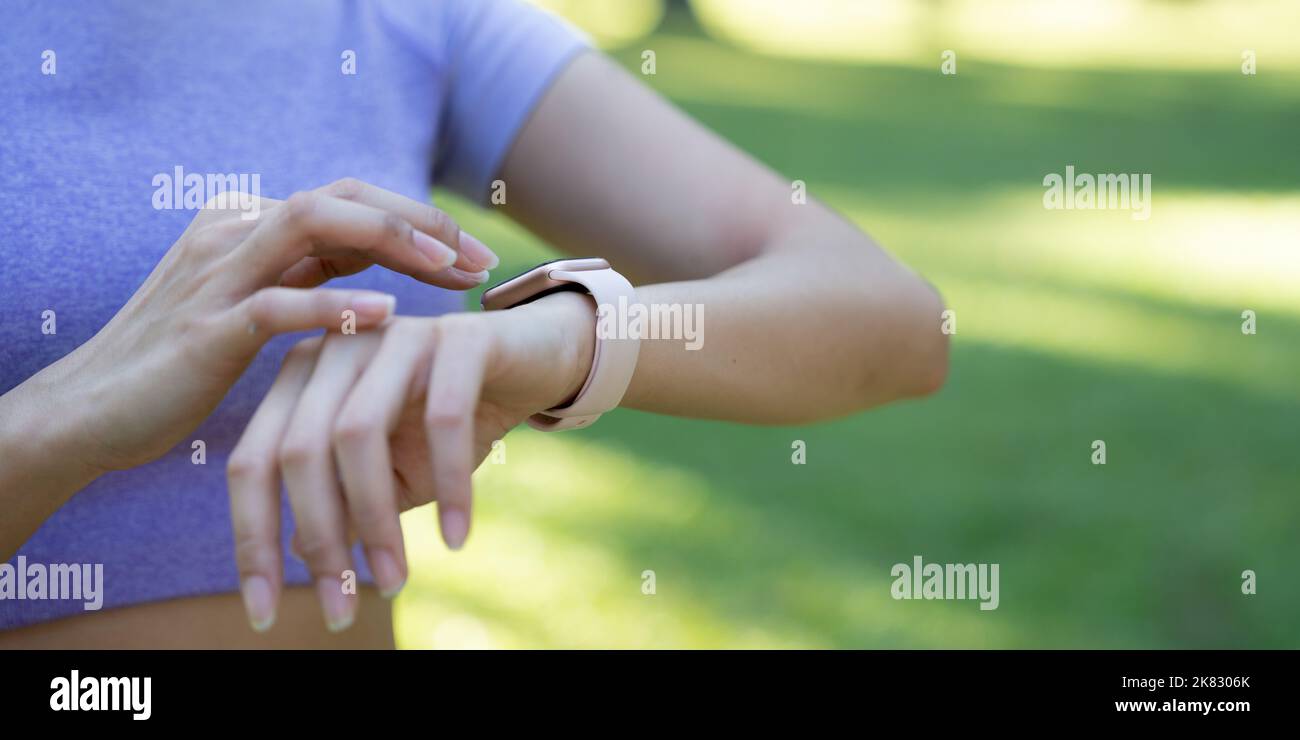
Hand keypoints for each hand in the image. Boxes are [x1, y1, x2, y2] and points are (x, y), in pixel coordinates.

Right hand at [17, 178, 498, 476]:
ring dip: (391, 240)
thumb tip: (378, 267)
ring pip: (314, 223)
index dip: (419, 222)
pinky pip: (278, 303)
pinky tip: (388, 317)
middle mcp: (235, 232)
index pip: (350, 200)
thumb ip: (306, 277)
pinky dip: (335, 306)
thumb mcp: (253, 306)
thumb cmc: (181, 363)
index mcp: (249, 225)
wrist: (90, 411)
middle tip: (480, 260)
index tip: (474, 259)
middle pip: (344, 196)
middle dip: (421, 220)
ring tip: (449, 270)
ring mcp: (218, 275)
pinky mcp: (206, 328)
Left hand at [227, 291, 596, 631]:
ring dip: (376, 521)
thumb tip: (292, 552)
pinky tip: (455, 539)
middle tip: (341, 610)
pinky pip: (444, 419)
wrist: (537, 361)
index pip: (253, 461)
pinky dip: (449, 486)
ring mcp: (395, 334)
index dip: (252, 540)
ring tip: (395, 581)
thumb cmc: (455, 418)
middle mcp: (337, 347)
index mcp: (303, 376)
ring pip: (358, 434)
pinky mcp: (459, 337)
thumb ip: (342, 502)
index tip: (263, 613)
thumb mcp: (393, 470)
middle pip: (299, 451)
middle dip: (320, 540)